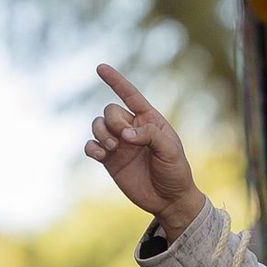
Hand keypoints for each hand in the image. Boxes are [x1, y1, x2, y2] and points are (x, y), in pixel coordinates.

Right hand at [86, 64, 205, 236]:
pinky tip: (101, 155)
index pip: (130, 95)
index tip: (100, 67)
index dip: (116, 80)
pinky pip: (91, 145)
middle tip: (125, 140)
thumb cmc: (175, 172)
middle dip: (113, 122)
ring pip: (97, 125)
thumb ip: (150, 136)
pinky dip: (92, 147)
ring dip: (101, 133)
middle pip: (110, 111)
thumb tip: (125, 134)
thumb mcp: (170, 150)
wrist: (168, 199)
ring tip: (113, 148)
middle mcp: (132, 128)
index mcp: (149, 120)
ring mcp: (119, 143)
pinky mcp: (109, 159)